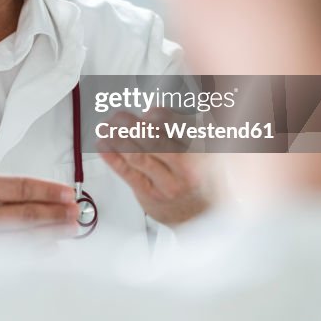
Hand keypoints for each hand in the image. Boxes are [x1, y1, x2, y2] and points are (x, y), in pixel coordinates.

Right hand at [0, 107, 78, 254]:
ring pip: (20, 240)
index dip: (47, 190)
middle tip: (77, 212)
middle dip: (55, 214)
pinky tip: (46, 252)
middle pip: (25, 216)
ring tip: (71, 230)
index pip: (18, 188)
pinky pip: (5, 260)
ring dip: (49, 235)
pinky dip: (30, 256)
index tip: (67, 191)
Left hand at [98, 109, 211, 226]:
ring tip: (106, 127)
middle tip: (119, 115)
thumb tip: (173, 106)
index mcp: (204, 151)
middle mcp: (186, 169)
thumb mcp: (216, 149)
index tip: (148, 111)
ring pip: (138, 156)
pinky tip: (104, 145)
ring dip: (118, 138)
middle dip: (132, 124)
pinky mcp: (150, 195)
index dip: (158, 115)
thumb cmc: (206, 176)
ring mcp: (167, 184)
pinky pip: (128, 173)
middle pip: (153, 141)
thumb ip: (196, 125)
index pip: (178, 126)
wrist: (207, 214)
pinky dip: (113, 157)